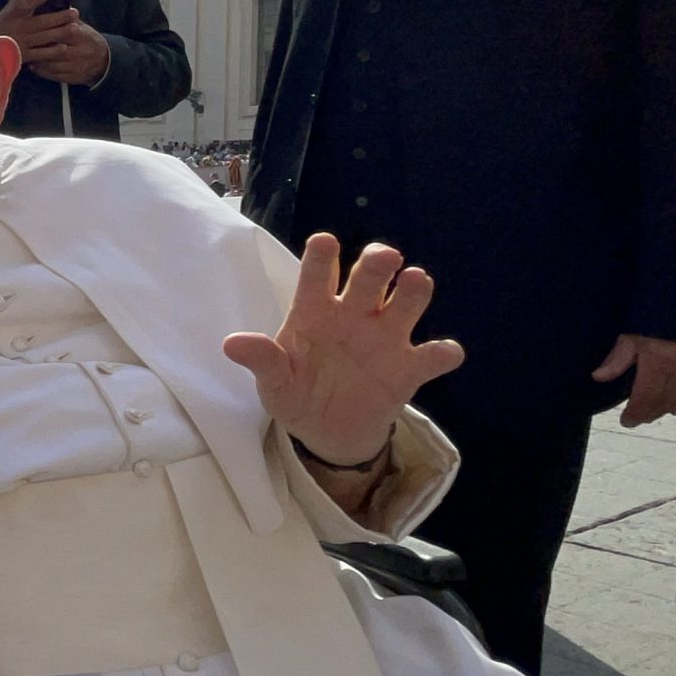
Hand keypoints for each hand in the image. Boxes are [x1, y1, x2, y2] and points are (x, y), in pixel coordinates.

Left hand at [20, 18, 110, 84]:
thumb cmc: (88, 40)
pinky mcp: (73, 78)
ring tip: (28, 56)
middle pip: (56, 51)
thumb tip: (50, 6)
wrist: (103, 61)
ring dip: (39, 61)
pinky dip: (43, 71)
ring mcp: (77, 67)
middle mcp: (81, 52)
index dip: (48, 32)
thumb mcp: (82, 27)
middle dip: (40, 49)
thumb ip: (67, 20)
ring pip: (53, 65)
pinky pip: (55, 76)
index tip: (34, 29)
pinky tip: (34, 66)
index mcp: (82, 36)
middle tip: (27, 45)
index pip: (64, 32)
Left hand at [223, 235, 464, 464]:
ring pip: (406, 303)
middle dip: (378, 263)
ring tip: (415, 282)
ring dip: (413, 292)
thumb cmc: (296, 391)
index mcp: (316, 310)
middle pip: (370, 278)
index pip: (317, 274)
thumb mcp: (274, 383)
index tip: (325, 242)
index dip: (321, 257)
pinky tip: (443, 353)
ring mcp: (385, 339)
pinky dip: (441, 353)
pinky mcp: (408, 369)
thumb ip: (261, 361)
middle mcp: (354, 315)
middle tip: (385, 257)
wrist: (326, 433)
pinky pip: (431, 357)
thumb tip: (231, 344)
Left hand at [591, 334, 675, 427]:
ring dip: (667, 409)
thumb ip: (617, 358)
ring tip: (655, 412)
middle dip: (649, 413)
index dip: (635, 413)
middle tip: (639, 418)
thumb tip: (598, 376)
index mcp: (658, 364)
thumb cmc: (658, 315)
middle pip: (663, 402)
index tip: (626, 421)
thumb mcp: (633, 333)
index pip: (645, 398)